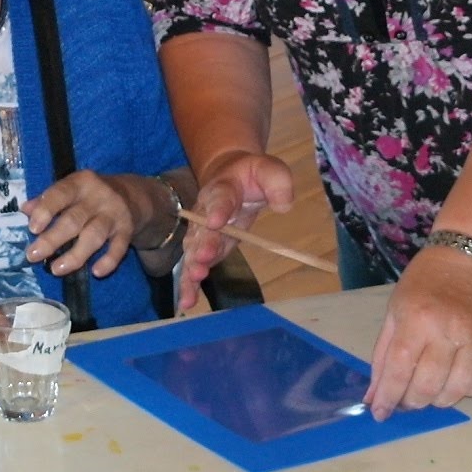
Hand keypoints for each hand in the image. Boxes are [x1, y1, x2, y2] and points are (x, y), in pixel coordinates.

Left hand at [25, 171, 146, 277]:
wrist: (133, 195)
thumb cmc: (90, 196)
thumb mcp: (70, 190)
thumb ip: (48, 200)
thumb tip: (25, 209)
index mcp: (80, 182)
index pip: (61, 194)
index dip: (46, 210)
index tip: (32, 229)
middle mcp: (98, 196)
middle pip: (74, 219)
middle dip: (52, 239)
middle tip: (33, 256)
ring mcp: (114, 213)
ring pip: (94, 236)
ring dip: (75, 254)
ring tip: (56, 270)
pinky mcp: (127, 230)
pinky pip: (119, 247)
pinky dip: (109, 261)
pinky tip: (96, 272)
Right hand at [175, 149, 294, 313]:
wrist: (231, 175)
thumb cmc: (252, 175)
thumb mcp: (269, 169)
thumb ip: (277, 182)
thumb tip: (283, 205)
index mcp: (222, 187)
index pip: (221, 197)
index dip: (218, 209)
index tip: (216, 222)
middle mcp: (205, 211)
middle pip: (202, 228)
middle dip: (202, 245)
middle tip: (202, 259)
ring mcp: (202, 231)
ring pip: (194, 249)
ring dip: (193, 265)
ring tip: (194, 279)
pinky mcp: (204, 248)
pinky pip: (195, 264)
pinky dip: (190, 283)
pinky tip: (187, 301)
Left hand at [364, 243, 471, 418]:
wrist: (470, 259)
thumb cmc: (426, 282)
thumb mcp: (394, 310)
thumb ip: (383, 355)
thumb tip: (374, 396)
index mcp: (417, 320)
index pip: (399, 370)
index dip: (388, 397)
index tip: (381, 413)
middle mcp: (449, 331)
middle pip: (428, 387)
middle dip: (412, 402)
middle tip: (406, 400)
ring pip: (457, 391)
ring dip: (438, 400)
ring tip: (430, 391)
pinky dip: (468, 391)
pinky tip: (456, 382)